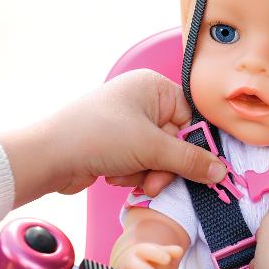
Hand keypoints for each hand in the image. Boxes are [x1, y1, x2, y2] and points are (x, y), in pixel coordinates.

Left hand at [0, 69, 226, 206]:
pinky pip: (141, 163)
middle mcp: (141, 101)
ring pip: (159, 157)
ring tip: (128, 176)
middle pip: (176, 141)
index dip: (194, 145)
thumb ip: (190, 161)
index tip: (201, 168)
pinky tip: (115, 175)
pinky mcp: (117, 144)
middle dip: (164, 166)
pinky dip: (132, 174)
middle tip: (155, 180)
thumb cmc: (97, 136)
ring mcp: (128, 123)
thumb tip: (221, 171)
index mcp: (153, 88)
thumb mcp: (151, 148)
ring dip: (148, 173)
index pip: (191, 117)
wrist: (48, 157)